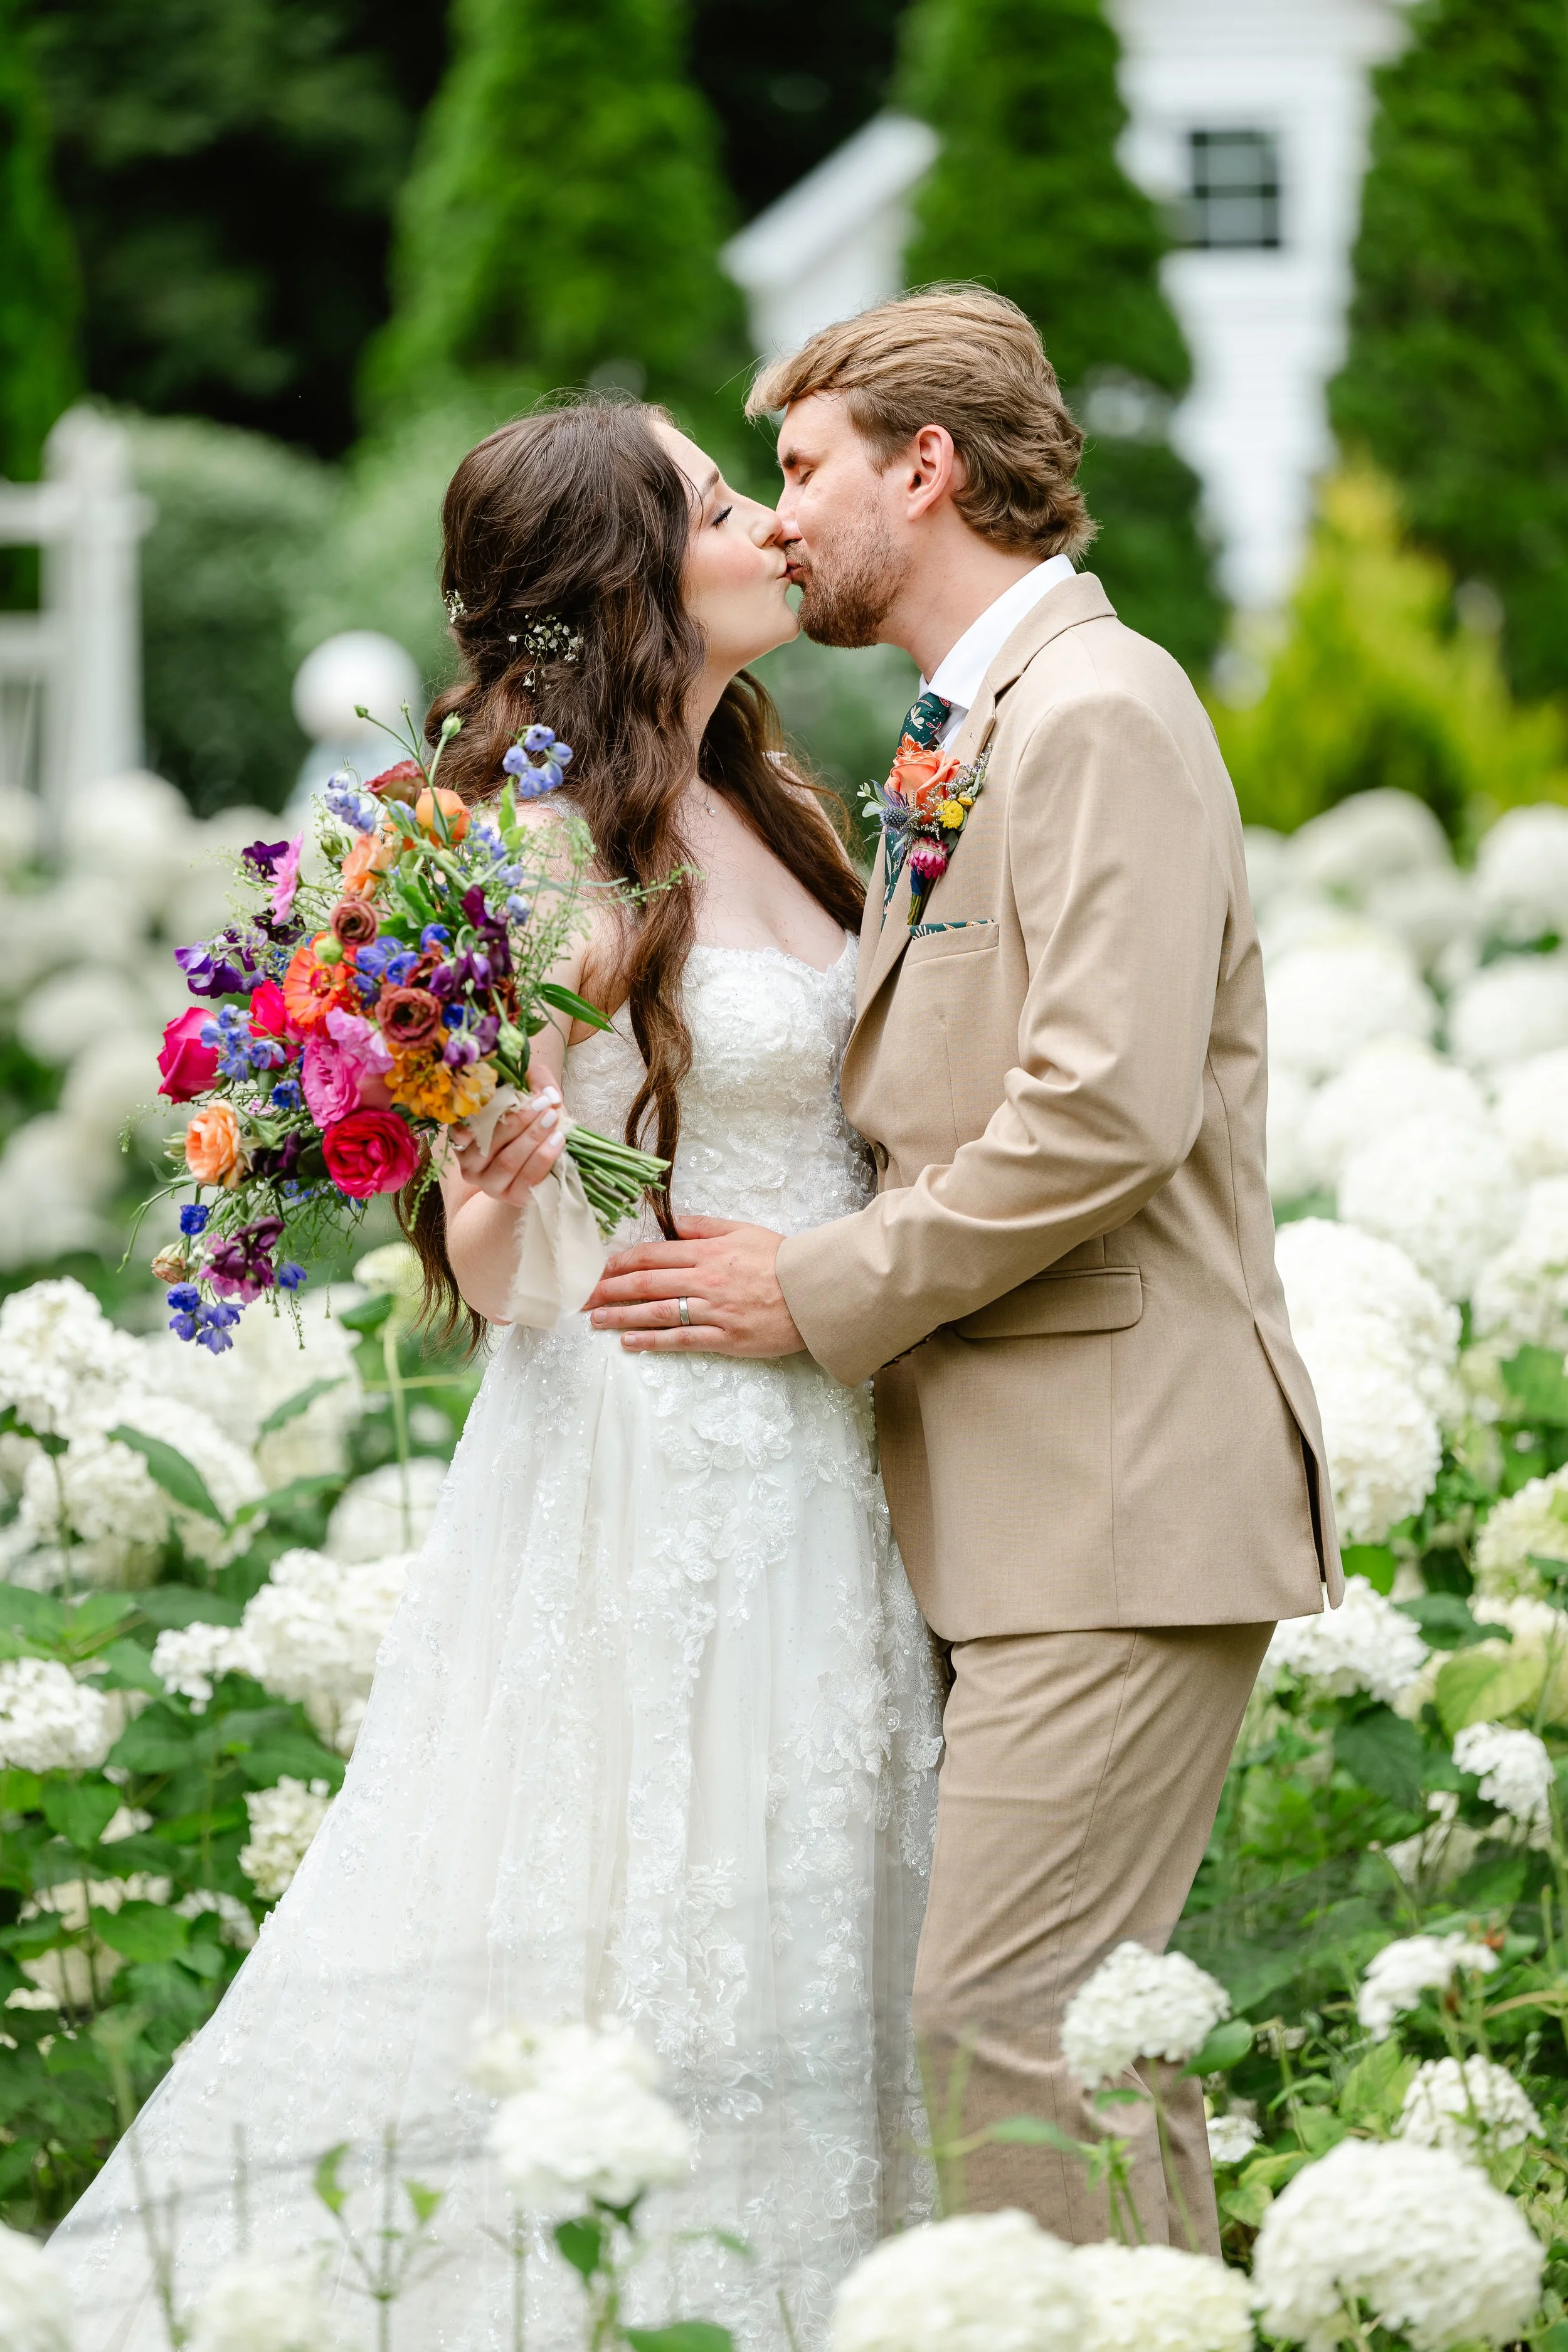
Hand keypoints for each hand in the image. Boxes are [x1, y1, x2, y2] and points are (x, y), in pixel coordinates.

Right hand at [449, 1074, 565, 1203]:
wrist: (541, 1165)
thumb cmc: (530, 1123)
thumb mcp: (529, 1094)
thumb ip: (534, 1080)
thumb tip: (546, 1093)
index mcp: (464, 1138)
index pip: (460, 1128)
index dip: (483, 1112)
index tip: (511, 1095)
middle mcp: (470, 1163)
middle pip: (489, 1143)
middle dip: (519, 1121)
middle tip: (543, 1104)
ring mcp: (488, 1184)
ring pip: (507, 1162)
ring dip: (533, 1138)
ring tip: (553, 1119)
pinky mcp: (511, 1197)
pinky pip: (526, 1180)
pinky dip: (544, 1158)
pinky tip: (558, 1140)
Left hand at [585, 1217, 804, 1356]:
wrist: (814, 1292)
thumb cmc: (780, 1259)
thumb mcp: (742, 1230)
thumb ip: (704, 1226)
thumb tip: (672, 1223)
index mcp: (707, 1252)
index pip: (651, 1255)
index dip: (620, 1263)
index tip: (598, 1270)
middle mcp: (704, 1280)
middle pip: (645, 1283)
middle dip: (608, 1290)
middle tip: (581, 1297)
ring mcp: (713, 1311)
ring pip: (656, 1312)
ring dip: (621, 1316)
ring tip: (595, 1319)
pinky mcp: (725, 1339)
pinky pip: (680, 1339)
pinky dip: (652, 1341)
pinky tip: (629, 1342)